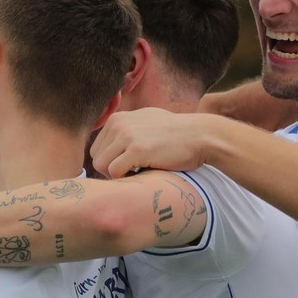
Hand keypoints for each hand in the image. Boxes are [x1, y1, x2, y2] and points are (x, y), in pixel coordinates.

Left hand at [91, 108, 211, 178]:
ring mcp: (127, 135)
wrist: (200, 135)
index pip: (97, 148)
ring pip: (101, 165)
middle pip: (96, 157)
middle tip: (132, 171)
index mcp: (118, 118)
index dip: (110, 161)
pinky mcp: (137, 149)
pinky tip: (141, 174)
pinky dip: (125, 178)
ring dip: (117, 175)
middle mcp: (119, 124)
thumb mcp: (146, 120)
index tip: (128, 165)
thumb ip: (127, 128)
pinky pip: (114, 172)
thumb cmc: (175, 133)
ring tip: (137, 172)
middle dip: (111, 169)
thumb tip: (111, 145)